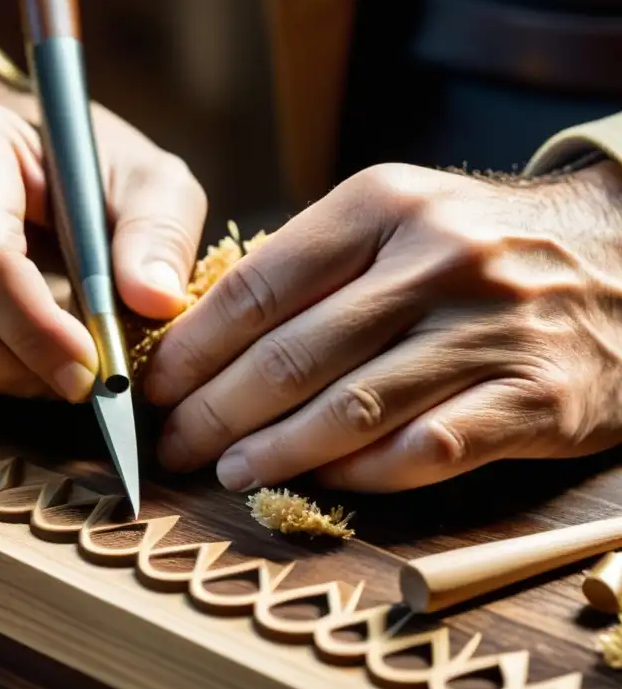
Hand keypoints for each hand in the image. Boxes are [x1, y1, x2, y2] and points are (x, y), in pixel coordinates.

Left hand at [146, 160, 621, 491]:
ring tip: (226, 471)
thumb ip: (310, 268)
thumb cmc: (478, 248)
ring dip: (273, 452)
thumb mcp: (396, 219)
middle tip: (173, 442)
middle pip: (289, 356)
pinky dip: (357, 476)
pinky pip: (422, 453)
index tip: (153, 385)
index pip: (255, 286)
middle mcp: (434, 260)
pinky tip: (316, 483)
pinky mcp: (534, 398)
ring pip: (349, 410)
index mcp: (382, 205)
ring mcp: (488, 330)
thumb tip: (204, 335)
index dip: (191, 347)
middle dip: (213, 411)